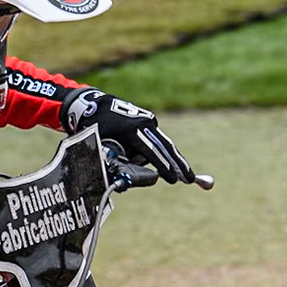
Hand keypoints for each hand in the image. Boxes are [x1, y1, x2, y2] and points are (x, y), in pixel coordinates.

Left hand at [63, 89, 193, 182]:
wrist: (96, 106)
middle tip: (190, 179)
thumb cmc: (95, 130)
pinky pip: (155, 141)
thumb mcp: (101, 148)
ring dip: (163, 159)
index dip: (163, 166)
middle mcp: (144, 122)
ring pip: (161, 145)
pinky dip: (157, 152)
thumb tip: (131, 180)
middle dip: (178, 164)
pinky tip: (148, 156)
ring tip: (161, 166)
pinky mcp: (148, 121)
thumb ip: (115, 165)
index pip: (151, 151)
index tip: (174, 179)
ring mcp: (148, 120)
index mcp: (132, 129)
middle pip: (165, 147)